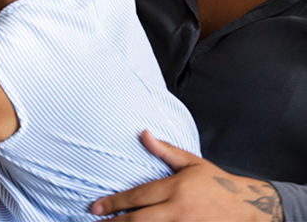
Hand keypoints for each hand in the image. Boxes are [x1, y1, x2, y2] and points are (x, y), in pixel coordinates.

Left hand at [91, 131, 282, 220]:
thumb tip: (142, 132)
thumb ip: (164, 150)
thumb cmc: (216, 184)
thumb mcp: (192, 163)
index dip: (114, 203)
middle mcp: (178, 211)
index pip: (138, 197)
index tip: (95, 208)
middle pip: (139, 220)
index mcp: (175, 189)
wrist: (249, 208)